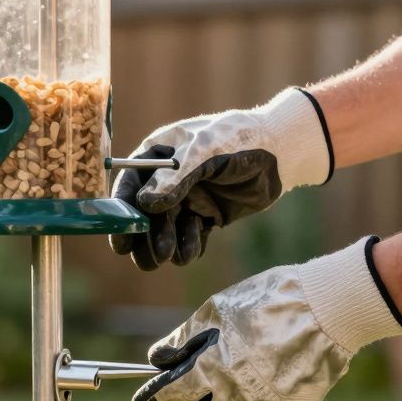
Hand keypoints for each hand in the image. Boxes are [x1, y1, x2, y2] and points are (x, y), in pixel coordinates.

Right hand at [109, 88, 332, 269]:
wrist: (281, 153)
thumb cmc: (238, 140)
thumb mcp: (204, 152)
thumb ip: (175, 178)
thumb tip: (145, 205)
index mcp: (158, 155)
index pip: (130, 185)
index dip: (121, 213)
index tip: (119, 241)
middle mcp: (168, 178)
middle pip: (144, 215)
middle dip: (146, 238)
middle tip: (150, 260)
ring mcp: (187, 198)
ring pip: (167, 230)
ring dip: (167, 246)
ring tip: (175, 257)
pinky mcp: (207, 215)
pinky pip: (190, 237)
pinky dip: (189, 246)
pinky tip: (194, 251)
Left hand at [131, 237, 401, 400]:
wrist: (332, 307)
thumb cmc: (268, 300)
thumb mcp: (216, 310)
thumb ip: (183, 340)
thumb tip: (158, 359)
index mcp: (214, 371)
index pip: (170, 399)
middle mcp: (239, 398)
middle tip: (193, 382)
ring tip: (235, 371)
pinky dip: (260, 398)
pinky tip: (269, 371)